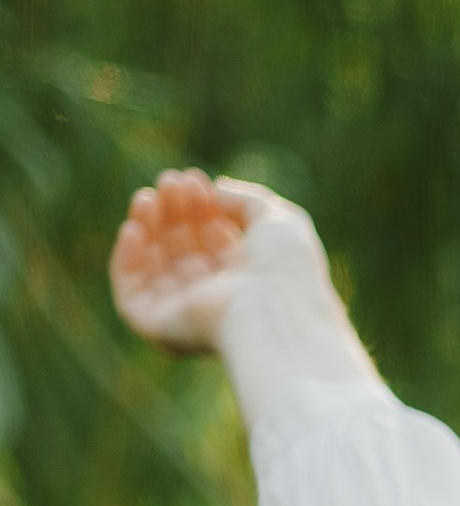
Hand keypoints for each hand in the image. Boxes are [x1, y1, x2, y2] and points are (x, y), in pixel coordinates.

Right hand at [109, 168, 374, 427]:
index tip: (192, 178)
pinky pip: (130, 293)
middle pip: (182, 247)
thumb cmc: (286, 269)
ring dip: (147, 225)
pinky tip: (133, 228)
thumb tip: (215, 187)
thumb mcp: (275, 219)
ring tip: (148, 197)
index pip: (212, 238)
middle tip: (169, 180)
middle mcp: (215, 297)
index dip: (200, 206)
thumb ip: (244, 198)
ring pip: (154, 265)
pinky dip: (127, 259)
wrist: (278, 311)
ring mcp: (186, 314)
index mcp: (245, 277)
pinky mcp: (160, 328)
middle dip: (173, 210)